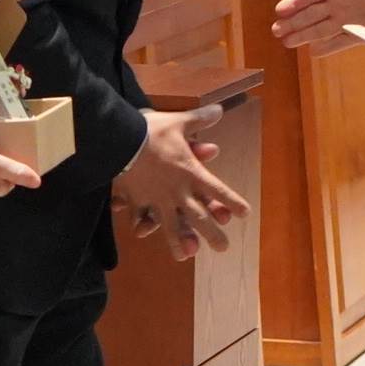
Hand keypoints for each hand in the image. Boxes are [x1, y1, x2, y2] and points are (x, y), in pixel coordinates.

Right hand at [115, 102, 245, 257]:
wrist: (121, 140)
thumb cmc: (152, 130)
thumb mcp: (178, 121)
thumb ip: (200, 119)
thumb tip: (219, 110)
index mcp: (191, 173)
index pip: (218, 190)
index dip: (232, 201)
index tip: (244, 214)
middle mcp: (178, 191)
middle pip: (200, 217)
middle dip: (213, 234)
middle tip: (223, 248)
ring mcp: (158, 199)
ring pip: (172, 226)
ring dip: (180, 241)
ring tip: (186, 255)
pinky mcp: (138, 200)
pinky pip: (140, 216)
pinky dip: (141, 225)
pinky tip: (142, 234)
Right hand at [271, 0, 364, 53]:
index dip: (294, 3)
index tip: (278, 12)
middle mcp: (340, 2)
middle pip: (312, 15)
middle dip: (294, 23)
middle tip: (277, 31)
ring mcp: (350, 19)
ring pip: (322, 29)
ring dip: (305, 36)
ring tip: (288, 44)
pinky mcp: (362, 33)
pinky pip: (340, 42)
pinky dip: (327, 48)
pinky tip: (314, 53)